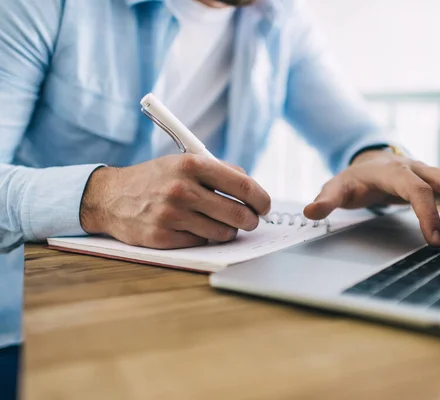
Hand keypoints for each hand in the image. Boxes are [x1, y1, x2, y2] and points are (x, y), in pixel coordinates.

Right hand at [80, 154, 270, 248]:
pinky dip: (204, 237)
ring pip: (224, 232)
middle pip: (238, 213)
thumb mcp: (184, 162)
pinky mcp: (163, 237)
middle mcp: (182, 189)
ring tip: (219, 222)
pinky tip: (193, 228)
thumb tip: (254, 191)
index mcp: (192, 165)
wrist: (111, 196)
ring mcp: (172, 215)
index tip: (265, 206)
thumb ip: (219, 171)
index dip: (261, 198)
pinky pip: (202, 242)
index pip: (242, 184)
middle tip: (251, 220)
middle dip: (251, 220)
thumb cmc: (156, 179)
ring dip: (228, 230)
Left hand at [303, 150, 439, 247]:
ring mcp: (432, 172)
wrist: (369, 163)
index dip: (428, 215)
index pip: (417, 190)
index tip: (435, 242)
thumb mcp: (336, 188)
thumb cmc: (354, 180)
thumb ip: (325, 200)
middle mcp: (418, 168)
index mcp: (393, 172)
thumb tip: (309, 212)